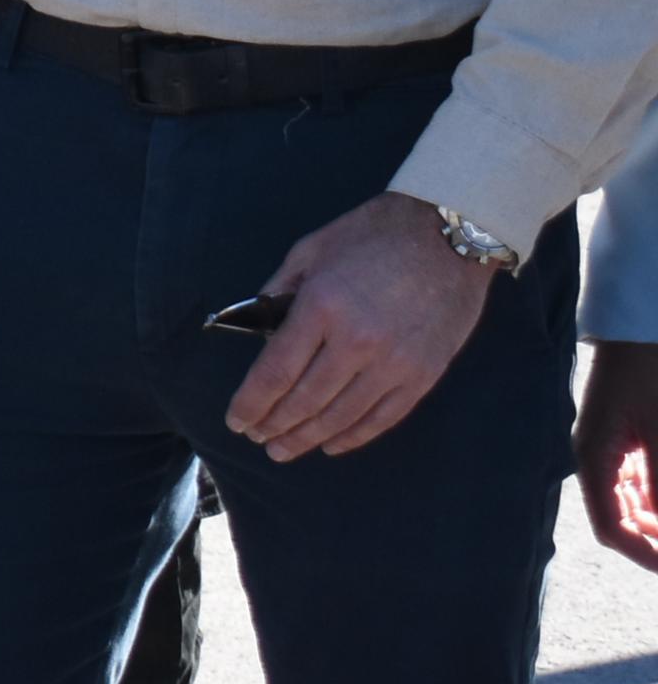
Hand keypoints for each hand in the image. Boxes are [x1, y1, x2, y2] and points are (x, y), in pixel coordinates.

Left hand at [222, 190, 493, 460]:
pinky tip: (331, 444)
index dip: (252, 402)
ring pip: (342, 415)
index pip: (276, 371)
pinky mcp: (424, 374)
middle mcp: (356, 342)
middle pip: (305, 400)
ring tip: (284, 449)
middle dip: (275, 424)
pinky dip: (354, 435)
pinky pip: (383, 417)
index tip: (236, 421)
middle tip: (257, 439)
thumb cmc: (372, 235)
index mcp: (321, 308)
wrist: (448, 234)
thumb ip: (279, 290)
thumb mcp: (311, 250)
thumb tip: (254, 325)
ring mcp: (394, 363)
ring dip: (308, 437)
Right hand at [577, 340, 657, 573]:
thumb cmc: (650, 372)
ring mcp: (610, 449)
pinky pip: (642, 481)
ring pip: (636, 504)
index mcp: (594, 459)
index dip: (646, 556)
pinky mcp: (625, 439)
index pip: (612, 529)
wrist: (641, 325)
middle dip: (656, 537)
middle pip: (624, 520)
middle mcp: (597, 459)